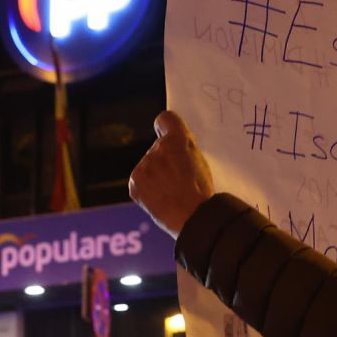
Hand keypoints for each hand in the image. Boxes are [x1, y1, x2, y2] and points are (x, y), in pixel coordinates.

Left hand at [128, 110, 215, 237]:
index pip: (165, 119)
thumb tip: (174, 139)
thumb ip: (185, 146)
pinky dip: (148, 188)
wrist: (193, 218)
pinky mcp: (134, 183)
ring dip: (156, 175)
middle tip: (179, 178)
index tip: (169, 136)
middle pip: (157, 148)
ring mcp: (144, 167)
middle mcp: (157, 149)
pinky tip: (161, 198)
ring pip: (148, 166)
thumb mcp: (201, 161)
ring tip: (172, 191)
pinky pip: (140, 181)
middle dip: (165, 159)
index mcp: (178, 140)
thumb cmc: (201, 192)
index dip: (168, 127)